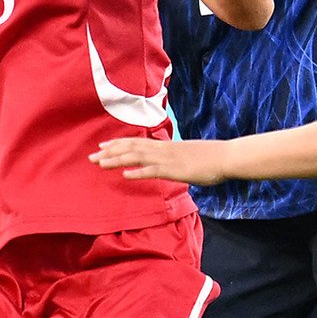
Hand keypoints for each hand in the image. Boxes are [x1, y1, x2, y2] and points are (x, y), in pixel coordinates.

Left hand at [90, 137, 229, 185]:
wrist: (226, 156)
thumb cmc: (210, 157)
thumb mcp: (187, 154)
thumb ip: (174, 157)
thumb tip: (167, 161)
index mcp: (165, 146)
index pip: (137, 142)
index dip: (118, 144)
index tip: (102, 146)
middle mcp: (163, 149)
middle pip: (131, 147)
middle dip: (110, 152)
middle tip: (91, 156)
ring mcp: (168, 159)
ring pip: (137, 157)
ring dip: (117, 160)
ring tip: (100, 164)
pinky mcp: (175, 170)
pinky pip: (153, 171)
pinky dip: (138, 172)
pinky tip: (125, 175)